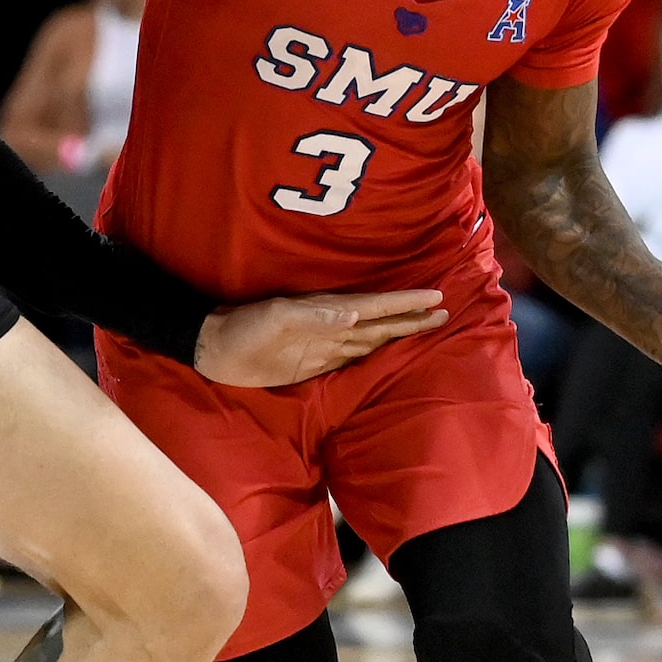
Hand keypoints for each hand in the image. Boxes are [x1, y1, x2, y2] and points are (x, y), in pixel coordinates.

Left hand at [195, 288, 445, 387]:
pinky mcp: (314, 364)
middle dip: (412, 317)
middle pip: (382, 322)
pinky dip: (374, 354)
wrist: (217, 347)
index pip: (376, 306)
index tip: (436, 297)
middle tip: (445, 311)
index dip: (405, 303)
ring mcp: (325, 345)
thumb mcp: (277, 318)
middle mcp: (333, 326)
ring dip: (399, 332)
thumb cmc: (244, 328)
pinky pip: (353, 358)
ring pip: (372, 338)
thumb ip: (315, 316)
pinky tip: (387, 353)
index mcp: (328, 311)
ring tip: (427, 326)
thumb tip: (354, 315)